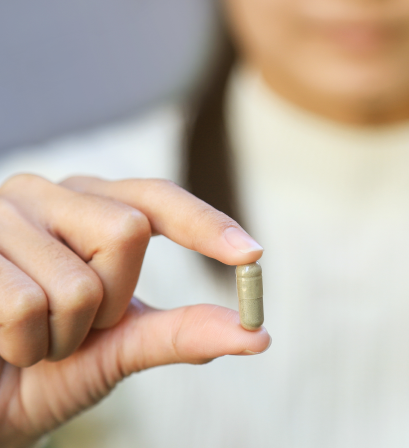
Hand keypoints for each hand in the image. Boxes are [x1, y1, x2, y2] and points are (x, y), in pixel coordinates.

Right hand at [0, 174, 269, 447]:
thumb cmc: (49, 365)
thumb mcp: (121, 346)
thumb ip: (182, 333)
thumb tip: (256, 334)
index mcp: (90, 207)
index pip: (157, 200)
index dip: (205, 224)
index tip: (251, 254)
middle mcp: (51, 195)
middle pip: (128, 231)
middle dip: (110, 302)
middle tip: (74, 326)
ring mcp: (5, 212)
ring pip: (79, 283)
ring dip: (63, 336)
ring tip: (31, 338)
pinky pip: (26, 306)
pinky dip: (23, 345)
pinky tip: (0, 340)